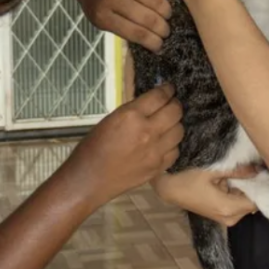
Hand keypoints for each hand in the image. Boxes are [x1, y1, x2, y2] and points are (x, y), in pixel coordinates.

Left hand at [65, 0, 174, 52]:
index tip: (160, 45)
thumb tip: (150, 41)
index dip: (153, 42)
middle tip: (166, 31)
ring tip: (167, 15)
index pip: (136, 33)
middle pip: (148, 18)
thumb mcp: (99, 19)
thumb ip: (121, 28)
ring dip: (167, 11)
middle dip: (162, 29)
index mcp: (102, 16)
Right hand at [65, 84, 183, 206]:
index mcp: (131, 116)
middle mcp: (147, 132)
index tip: (170, 89)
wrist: (88, 180)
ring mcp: (155, 151)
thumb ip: (132, 112)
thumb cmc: (92, 148)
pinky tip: (164, 144)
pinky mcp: (158, 168)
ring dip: (175, 125)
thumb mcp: (110, 120)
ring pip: (179, 131)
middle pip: (175, 112)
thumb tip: (150, 105)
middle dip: (175, 105)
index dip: (168, 90)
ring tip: (168, 124)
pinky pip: (175, 151)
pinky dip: (172, 145)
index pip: (159, 96)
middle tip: (171, 104)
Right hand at [152, 166, 259, 226]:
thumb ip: (237, 171)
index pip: (257, 201)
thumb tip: (258, 169)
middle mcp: (230, 218)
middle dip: (255, 188)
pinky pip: (238, 204)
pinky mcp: (222, 216)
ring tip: (244, 173)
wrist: (169, 190)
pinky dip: (238, 194)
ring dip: (246, 190)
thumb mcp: (212, 171)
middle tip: (255, 169)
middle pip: (253, 204)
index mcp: (229, 208)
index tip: (266, 172)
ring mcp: (226, 219)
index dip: (263, 187)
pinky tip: (234, 181)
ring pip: (246, 204)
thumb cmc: (188, 179)